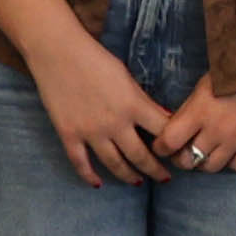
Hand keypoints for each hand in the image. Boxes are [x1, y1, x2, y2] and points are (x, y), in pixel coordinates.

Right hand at [33, 34, 185, 186]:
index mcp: (133, 105)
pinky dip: (89, 176)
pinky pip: (81, 163)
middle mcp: (114, 123)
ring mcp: (90, 132)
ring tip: (138, 182)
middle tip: (164, 178)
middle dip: (155, 170)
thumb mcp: (126, 76)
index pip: (163, 132)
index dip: (173, 145)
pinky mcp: (69, 134)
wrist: (57, 52)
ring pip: (114, 164)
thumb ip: (144, 101)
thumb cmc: (94, 58)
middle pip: (140, 156)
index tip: (178, 153)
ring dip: (128, 175)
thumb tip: (165, 118)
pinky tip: (98, 183)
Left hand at [150, 65, 235, 177]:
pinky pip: (235, 166)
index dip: (161, 147)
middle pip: (188, 161)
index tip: (161, 146)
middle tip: (183, 151)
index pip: (169, 142)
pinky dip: (229, 161)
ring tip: (206, 150)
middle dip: (181, 158)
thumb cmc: (232, 72)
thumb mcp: (201, 88)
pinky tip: (228, 149)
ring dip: (204, 161)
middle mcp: (217, 130)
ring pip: (211, 167)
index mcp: (199, 111)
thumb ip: (188, 112)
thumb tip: (175, 133)